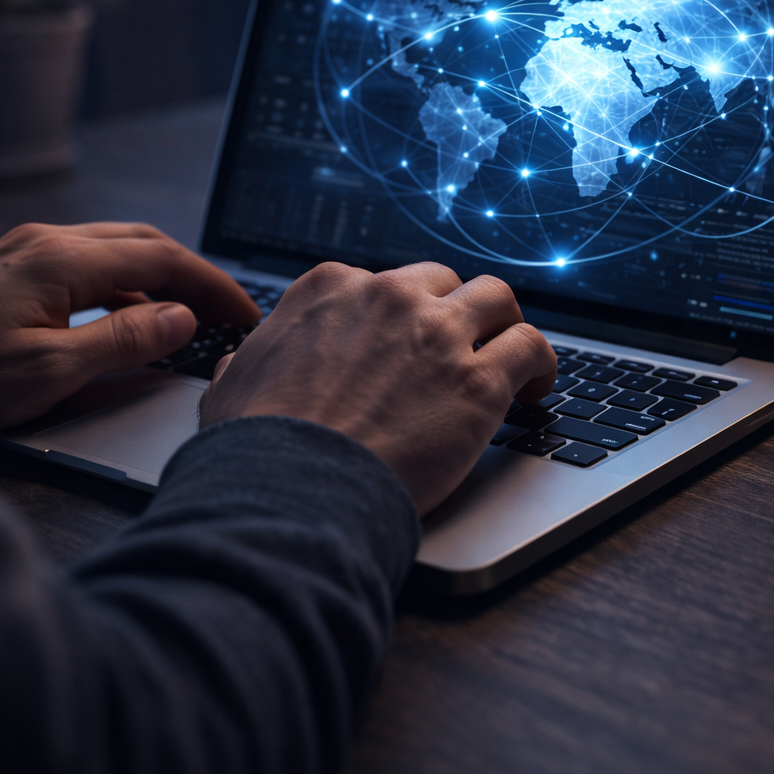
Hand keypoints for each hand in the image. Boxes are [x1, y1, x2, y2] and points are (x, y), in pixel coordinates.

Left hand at [0, 222, 261, 434]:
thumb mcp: (48, 372)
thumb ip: (124, 341)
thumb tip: (183, 319)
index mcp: (61, 260)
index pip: (164, 259)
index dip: (214, 286)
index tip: (245, 315)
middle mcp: (46, 244)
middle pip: (145, 244)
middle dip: (195, 276)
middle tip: (227, 314)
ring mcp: (24, 254)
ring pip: (115, 254)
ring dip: (159, 282)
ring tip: (186, 323)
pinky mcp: (9, 274)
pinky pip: (85, 269)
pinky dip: (123, 290)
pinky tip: (127, 324)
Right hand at [199, 262, 556, 513]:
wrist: (290, 492)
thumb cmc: (257, 449)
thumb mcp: (232, 386)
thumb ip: (251, 360)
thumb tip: (247, 359)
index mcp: (330, 289)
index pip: (383, 281)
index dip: (399, 315)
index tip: (406, 342)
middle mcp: (388, 298)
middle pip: (444, 282)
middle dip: (453, 312)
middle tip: (458, 350)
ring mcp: (437, 334)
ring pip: (498, 298)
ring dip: (504, 325)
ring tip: (507, 356)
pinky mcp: (478, 380)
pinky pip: (532, 347)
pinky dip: (541, 363)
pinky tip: (534, 387)